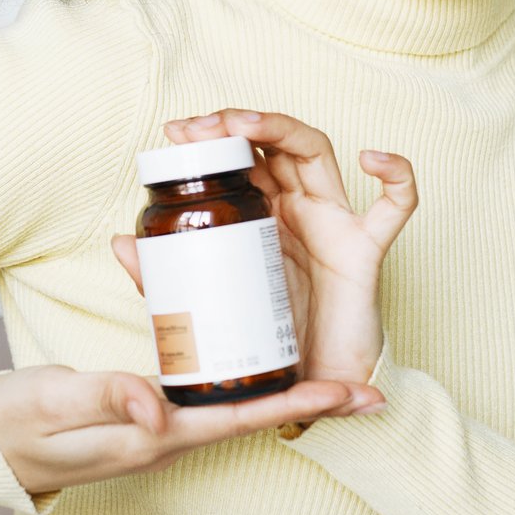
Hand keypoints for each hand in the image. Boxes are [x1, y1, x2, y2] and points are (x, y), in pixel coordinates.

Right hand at [0, 364, 381, 495]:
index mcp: (154, 437)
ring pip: (231, 404)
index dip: (300, 403)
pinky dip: (234, 374)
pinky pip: (200, 392)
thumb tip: (161, 406)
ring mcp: (154, 428)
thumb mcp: (56, 402)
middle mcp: (164, 436)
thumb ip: (107, 398)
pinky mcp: (140, 413)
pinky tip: (248, 355)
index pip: (243, 419)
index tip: (351, 393)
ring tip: (326, 368)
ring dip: (278, 389)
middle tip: (365, 384)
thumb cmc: (13, 425)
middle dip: (309, 400)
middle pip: (252, 414)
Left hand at [114, 110, 415, 386]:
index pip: (241, 156)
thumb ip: (166, 276)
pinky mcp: (365, 250)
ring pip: (318, 152)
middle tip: (200, 126)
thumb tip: (117, 243)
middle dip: (238, 124)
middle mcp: (299, 209)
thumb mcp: (205, 304)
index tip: (174, 132)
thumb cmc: (270, 343)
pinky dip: (397, 174)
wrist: (315, 390)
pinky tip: (372, 157)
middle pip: (275, 142)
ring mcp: (335, 223)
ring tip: (246, 124)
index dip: (212, 135)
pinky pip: (397, 205)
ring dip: (283, 127)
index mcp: (263, 216)